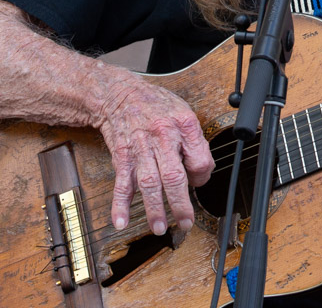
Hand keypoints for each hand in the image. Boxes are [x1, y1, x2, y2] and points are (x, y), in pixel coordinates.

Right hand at [95, 79, 214, 234]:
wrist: (120, 94)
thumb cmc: (156, 106)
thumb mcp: (184, 113)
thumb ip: (195, 142)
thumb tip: (202, 170)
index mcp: (183, 125)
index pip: (199, 159)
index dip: (202, 176)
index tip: (198, 182)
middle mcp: (162, 137)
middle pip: (173, 175)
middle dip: (180, 203)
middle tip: (185, 222)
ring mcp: (140, 148)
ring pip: (148, 182)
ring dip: (153, 208)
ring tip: (159, 228)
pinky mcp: (122, 156)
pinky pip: (121, 183)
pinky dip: (120, 204)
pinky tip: (121, 221)